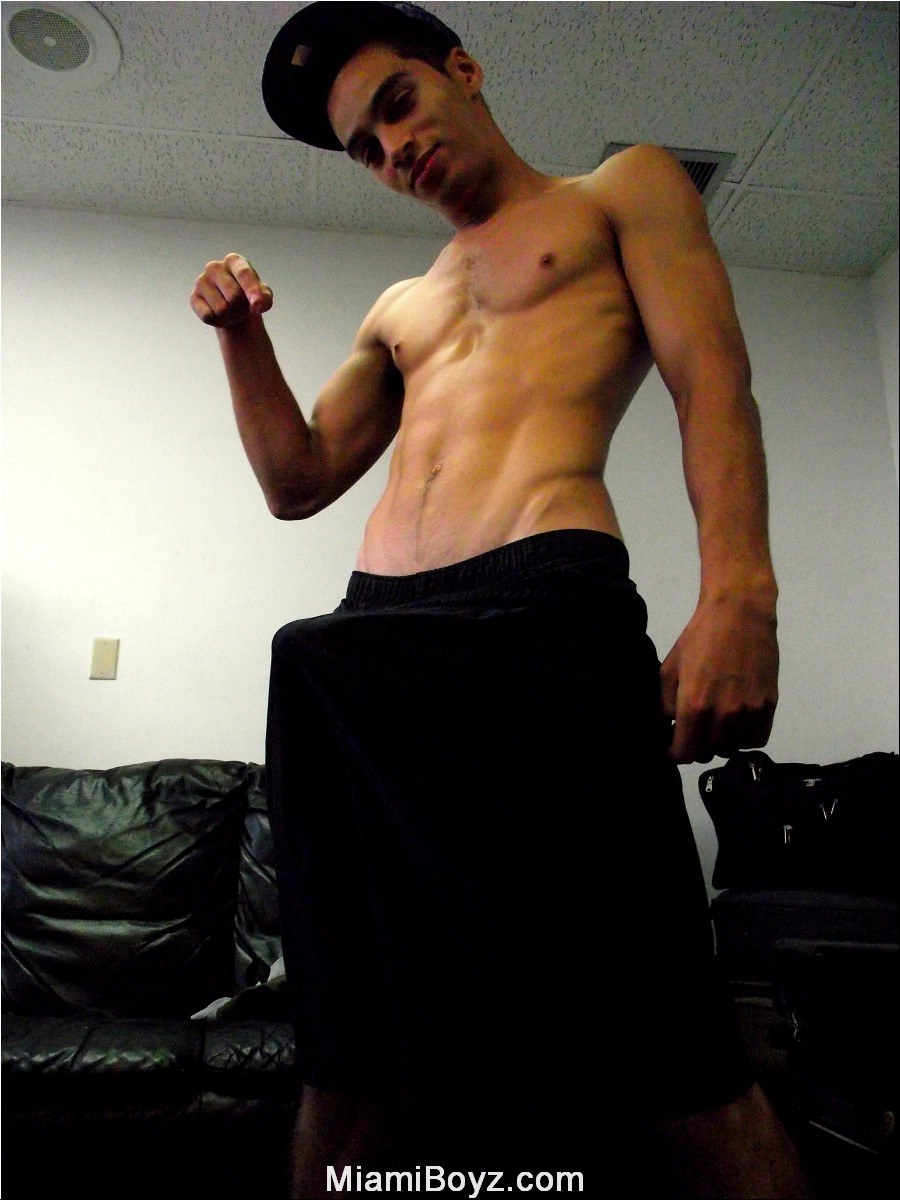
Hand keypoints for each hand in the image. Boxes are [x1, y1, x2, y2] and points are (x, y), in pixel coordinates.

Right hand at [190, 252, 272, 327]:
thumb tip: (257, 304)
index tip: (257, 305)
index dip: (252, 291)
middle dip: (242, 308)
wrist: (235, 310)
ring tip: (232, 311)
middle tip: (243, 308)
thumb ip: (264, 298)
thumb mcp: (264, 297)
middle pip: (234, 295)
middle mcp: (214, 267)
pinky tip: (220, 315)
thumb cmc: (250, 298)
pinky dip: (218, 321)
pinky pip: (208, 316)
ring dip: (231, 316)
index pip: (244, 274)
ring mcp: (201, 281)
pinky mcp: (194, 298)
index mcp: (234, 261)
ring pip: (221, 309)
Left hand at [660, 594, 778, 763]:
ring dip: (720, 741)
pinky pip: (756, 739)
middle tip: (693, 728)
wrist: (740, 613)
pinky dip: (744, 737)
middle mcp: (724, 715)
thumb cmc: (699, 637)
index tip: (673, 744)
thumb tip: (667, 727)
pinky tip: (736, 722)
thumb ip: (665, 703)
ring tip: (714, 723)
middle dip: (696, 745)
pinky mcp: (769, 705)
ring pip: (732, 748)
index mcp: (694, 706)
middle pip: (707, 753)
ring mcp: (749, 712)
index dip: (675, 752)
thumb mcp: (669, 668)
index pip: (684, 754)